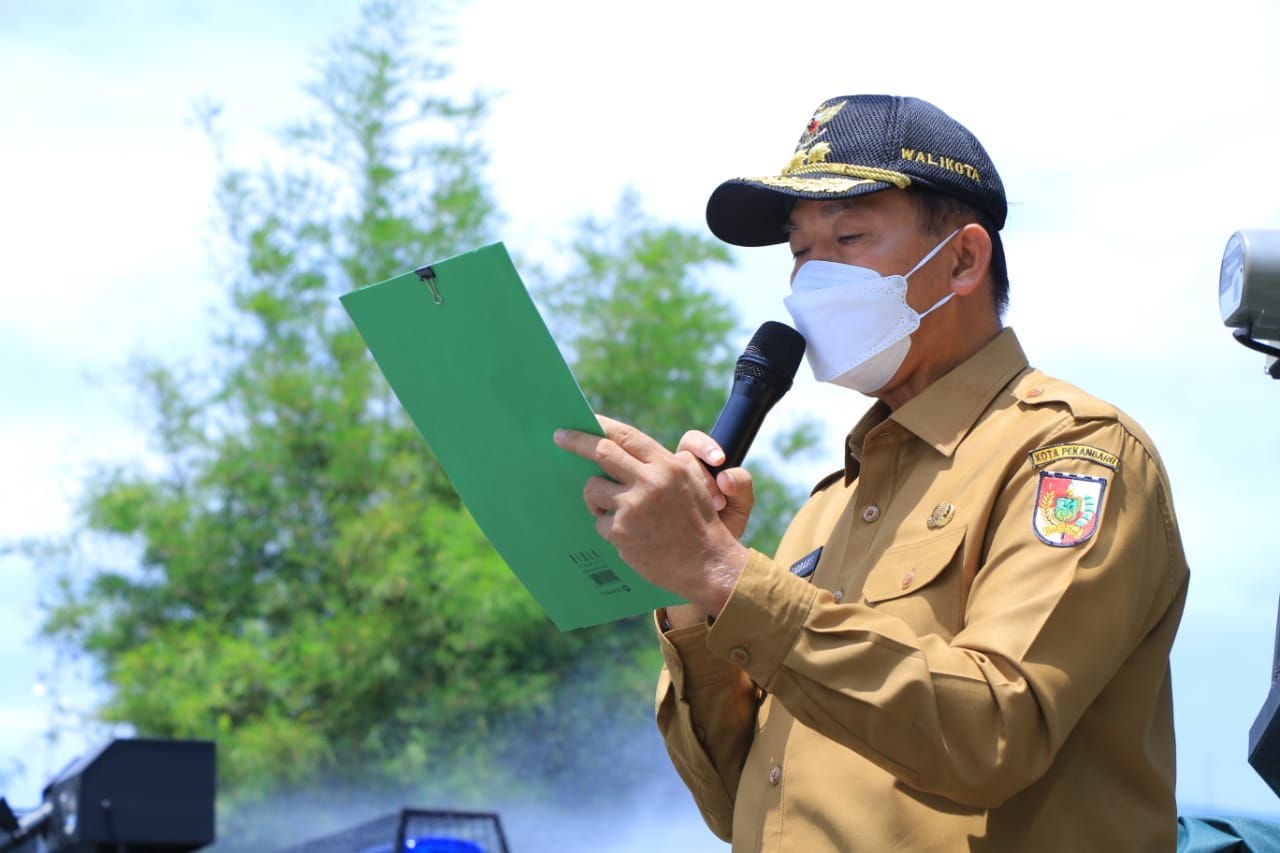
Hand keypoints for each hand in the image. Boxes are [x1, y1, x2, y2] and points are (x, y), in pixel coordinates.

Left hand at [554, 415, 750, 615]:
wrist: (706, 564)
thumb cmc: (698, 522)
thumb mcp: (691, 482)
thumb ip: (660, 463)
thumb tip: (621, 448)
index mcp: (667, 466)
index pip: (626, 436)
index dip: (600, 425)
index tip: (583, 419)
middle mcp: (649, 482)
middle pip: (601, 452)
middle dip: (575, 441)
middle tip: (559, 436)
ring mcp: (633, 508)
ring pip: (593, 490)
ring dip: (596, 498)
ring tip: (615, 511)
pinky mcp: (621, 533)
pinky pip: (599, 522)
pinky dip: (608, 527)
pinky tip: (629, 536)